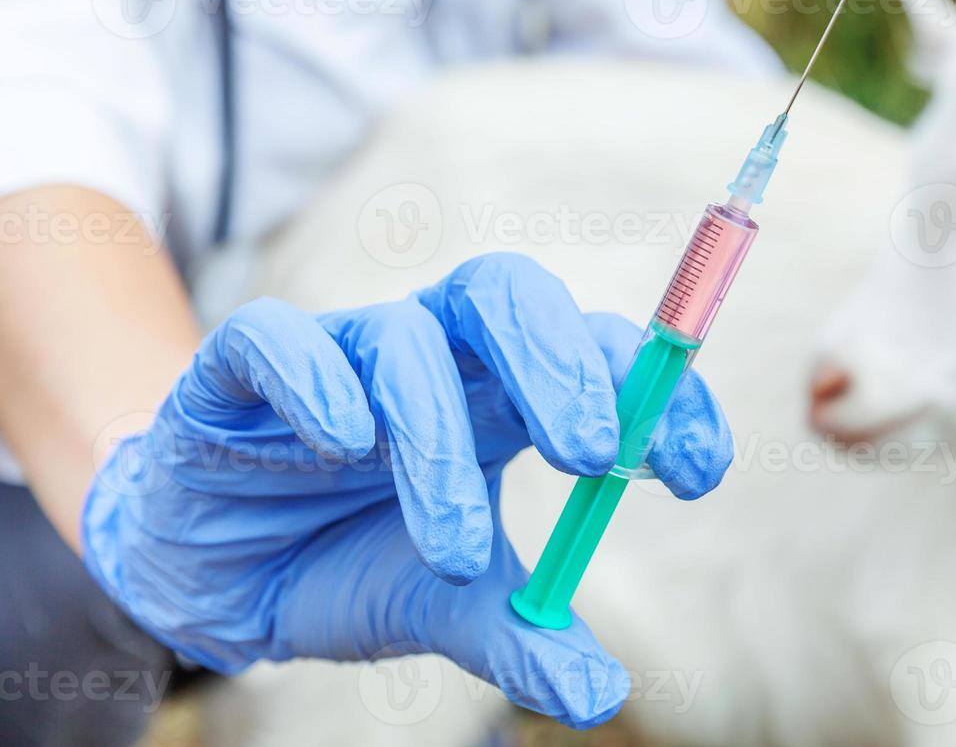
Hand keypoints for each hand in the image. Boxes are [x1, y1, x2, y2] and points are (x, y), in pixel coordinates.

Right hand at [81, 254, 732, 727]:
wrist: (216, 572)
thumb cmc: (350, 561)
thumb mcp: (444, 605)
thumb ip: (520, 637)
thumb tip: (601, 698)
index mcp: (500, 392)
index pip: (596, 349)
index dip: (658, 392)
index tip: (699, 470)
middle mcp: (433, 353)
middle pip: (509, 297)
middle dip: (562, 366)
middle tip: (594, 459)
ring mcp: (341, 353)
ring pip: (403, 339)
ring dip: (438, 437)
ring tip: (460, 547)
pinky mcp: (242, 372)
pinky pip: (277, 339)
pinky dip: (315, 380)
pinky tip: (344, 442)